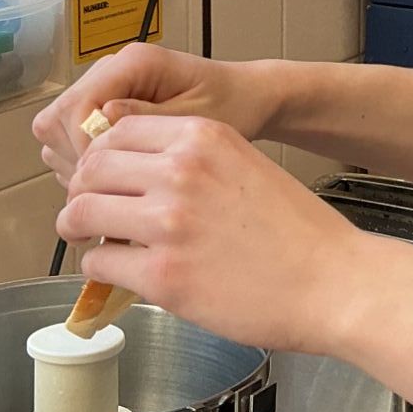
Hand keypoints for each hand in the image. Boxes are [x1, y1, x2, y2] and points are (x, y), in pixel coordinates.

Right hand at [34, 48, 280, 184]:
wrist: (247, 99)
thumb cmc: (232, 105)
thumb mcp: (198, 119)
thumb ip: (151, 118)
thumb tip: (104, 117)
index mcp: (134, 63)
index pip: (78, 107)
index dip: (84, 149)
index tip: (106, 183)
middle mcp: (112, 71)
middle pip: (58, 119)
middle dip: (76, 160)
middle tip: (108, 191)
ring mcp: (105, 90)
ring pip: (58, 131)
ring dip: (78, 164)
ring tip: (115, 189)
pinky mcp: (105, 109)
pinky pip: (72, 139)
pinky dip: (86, 164)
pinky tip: (117, 182)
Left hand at [57, 115, 366, 353]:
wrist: (334, 282)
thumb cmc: (300, 233)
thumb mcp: (246, 165)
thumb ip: (193, 161)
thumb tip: (139, 178)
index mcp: (202, 137)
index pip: (117, 129)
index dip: (100, 154)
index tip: (101, 175)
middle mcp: (179, 172)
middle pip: (92, 168)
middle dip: (80, 191)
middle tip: (86, 212)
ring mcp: (167, 224)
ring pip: (82, 214)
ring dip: (78, 229)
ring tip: (90, 242)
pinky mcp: (163, 276)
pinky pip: (100, 265)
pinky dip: (99, 271)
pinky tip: (118, 274)